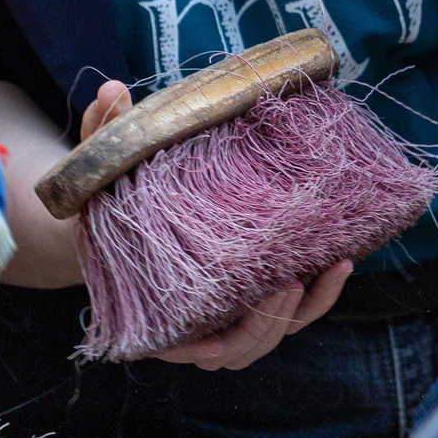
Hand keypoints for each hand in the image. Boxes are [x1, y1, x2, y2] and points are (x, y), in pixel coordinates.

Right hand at [74, 79, 350, 371]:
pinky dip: (318, 295)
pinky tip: (341, 261)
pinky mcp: (253, 300)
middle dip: (266, 323)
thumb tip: (113, 89)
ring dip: (303, 310)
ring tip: (331, 267)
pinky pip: (290, 313)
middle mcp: (189, 325)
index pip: (175, 345)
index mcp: (146, 307)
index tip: (212, 342)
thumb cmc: (106, 201)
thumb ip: (101, 131)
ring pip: (269, 336)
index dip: (194, 349)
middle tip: (288, 283)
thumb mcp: (97, 168)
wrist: (118, 221)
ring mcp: (225, 317)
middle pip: (235, 348)